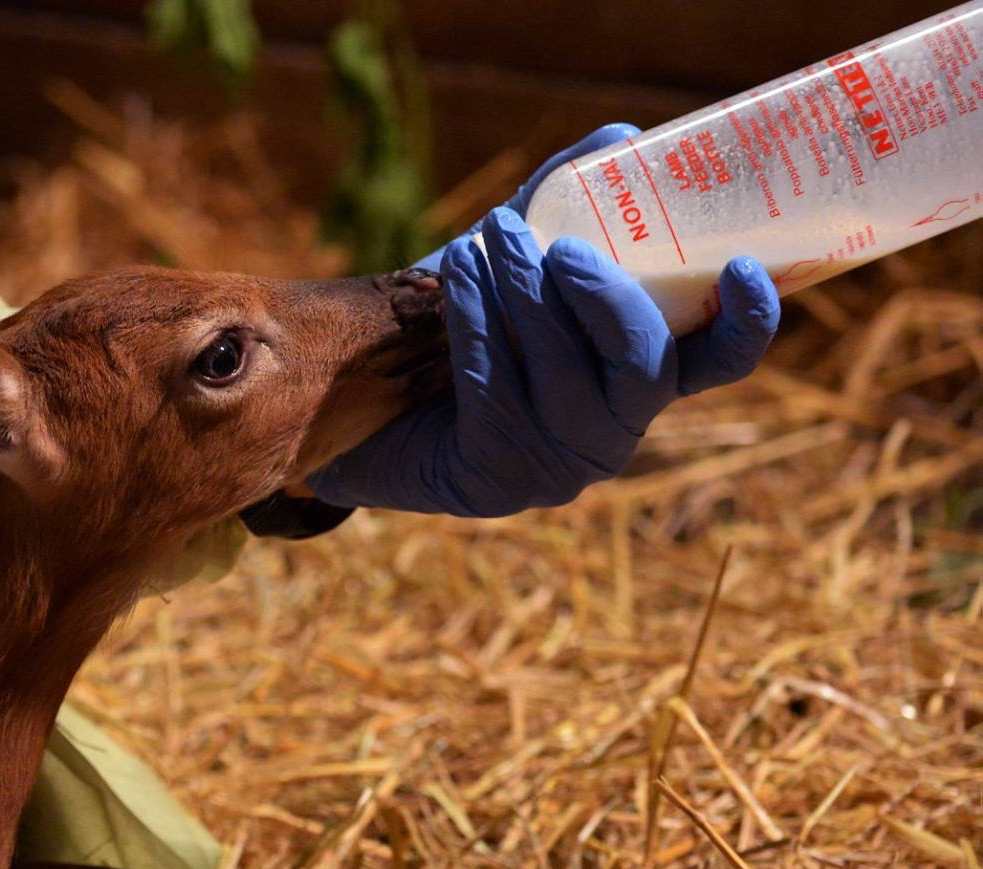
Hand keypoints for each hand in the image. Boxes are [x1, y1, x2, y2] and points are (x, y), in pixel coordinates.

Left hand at [302, 124, 780, 517]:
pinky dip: (478, 317)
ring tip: (494, 231)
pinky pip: (494, 387)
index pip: (720, 362)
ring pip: (560, 374)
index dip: (747, 322)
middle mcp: (615, 429)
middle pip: (640, 366)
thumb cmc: (467, 323)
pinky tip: (457, 270)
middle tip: (561, 247)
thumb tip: (621, 135)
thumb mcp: (521, 264)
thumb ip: (569, 205)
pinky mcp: (495, 481)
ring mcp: (557, 465)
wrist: (373, 406)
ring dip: (524, 294)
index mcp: (645, 376)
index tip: (744, 266)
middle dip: (603, 298)